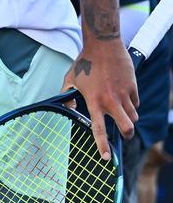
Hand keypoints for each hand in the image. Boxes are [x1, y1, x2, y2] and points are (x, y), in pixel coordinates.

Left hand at [62, 39, 138, 159]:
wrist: (102, 45)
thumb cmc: (84, 62)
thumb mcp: (70, 78)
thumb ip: (67, 95)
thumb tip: (69, 107)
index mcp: (93, 101)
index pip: (98, 128)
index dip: (102, 145)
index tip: (107, 158)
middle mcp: (110, 100)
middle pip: (127, 128)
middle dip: (127, 135)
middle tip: (124, 134)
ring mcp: (123, 94)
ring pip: (133, 116)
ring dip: (129, 116)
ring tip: (119, 107)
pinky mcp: (133, 87)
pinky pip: (136, 102)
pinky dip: (131, 102)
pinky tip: (122, 92)